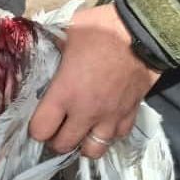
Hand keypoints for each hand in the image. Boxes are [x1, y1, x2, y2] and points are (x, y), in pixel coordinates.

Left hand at [28, 4, 160, 158]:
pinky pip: (118, 136)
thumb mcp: (66, 33)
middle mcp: (86, 111)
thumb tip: (36, 48)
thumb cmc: (101, 30)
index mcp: (65, 93)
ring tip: (80, 131)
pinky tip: (103, 122)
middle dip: (56, 140)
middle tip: (56, 127)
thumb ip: (50, 48)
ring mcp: (111, 116)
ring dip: (83, 143)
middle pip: (65, 145)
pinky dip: (109, 133)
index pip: (41, 130)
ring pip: (94, 150)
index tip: (37, 120)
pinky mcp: (131, 113)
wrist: (143, 30)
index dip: (36, 129)